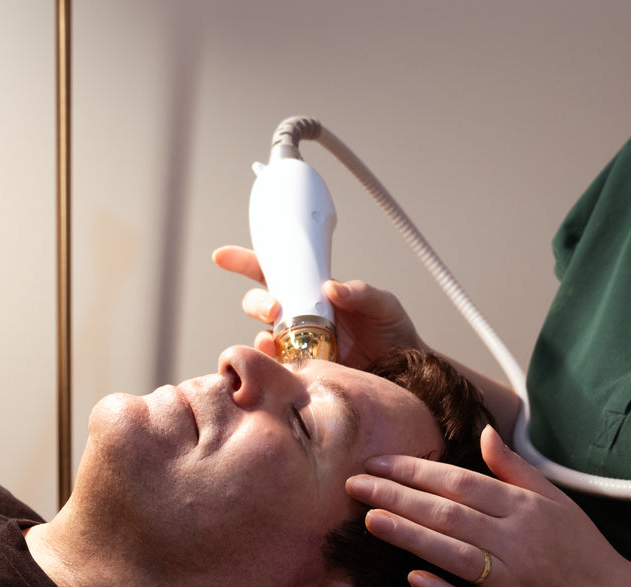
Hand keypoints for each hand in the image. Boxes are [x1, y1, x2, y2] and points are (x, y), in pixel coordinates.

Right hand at [212, 245, 424, 369]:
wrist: (407, 373)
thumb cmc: (392, 333)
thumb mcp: (383, 305)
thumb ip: (361, 293)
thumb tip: (330, 288)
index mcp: (314, 294)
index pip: (276, 273)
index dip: (246, 262)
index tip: (223, 256)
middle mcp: (301, 319)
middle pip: (261, 304)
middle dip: (258, 302)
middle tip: (274, 308)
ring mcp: (299, 346)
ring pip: (263, 337)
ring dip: (262, 336)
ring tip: (276, 340)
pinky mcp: (302, 372)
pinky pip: (276, 368)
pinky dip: (272, 364)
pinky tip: (282, 362)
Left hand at [345, 426, 630, 585]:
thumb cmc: (580, 544)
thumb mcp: (553, 497)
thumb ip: (514, 468)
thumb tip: (485, 431)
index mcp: (523, 507)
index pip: (461, 482)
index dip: (418, 470)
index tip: (381, 462)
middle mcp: (514, 538)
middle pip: (447, 511)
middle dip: (398, 496)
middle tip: (357, 484)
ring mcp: (510, 574)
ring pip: (451, 549)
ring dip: (409, 533)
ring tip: (371, 518)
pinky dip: (441, 586)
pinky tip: (412, 577)